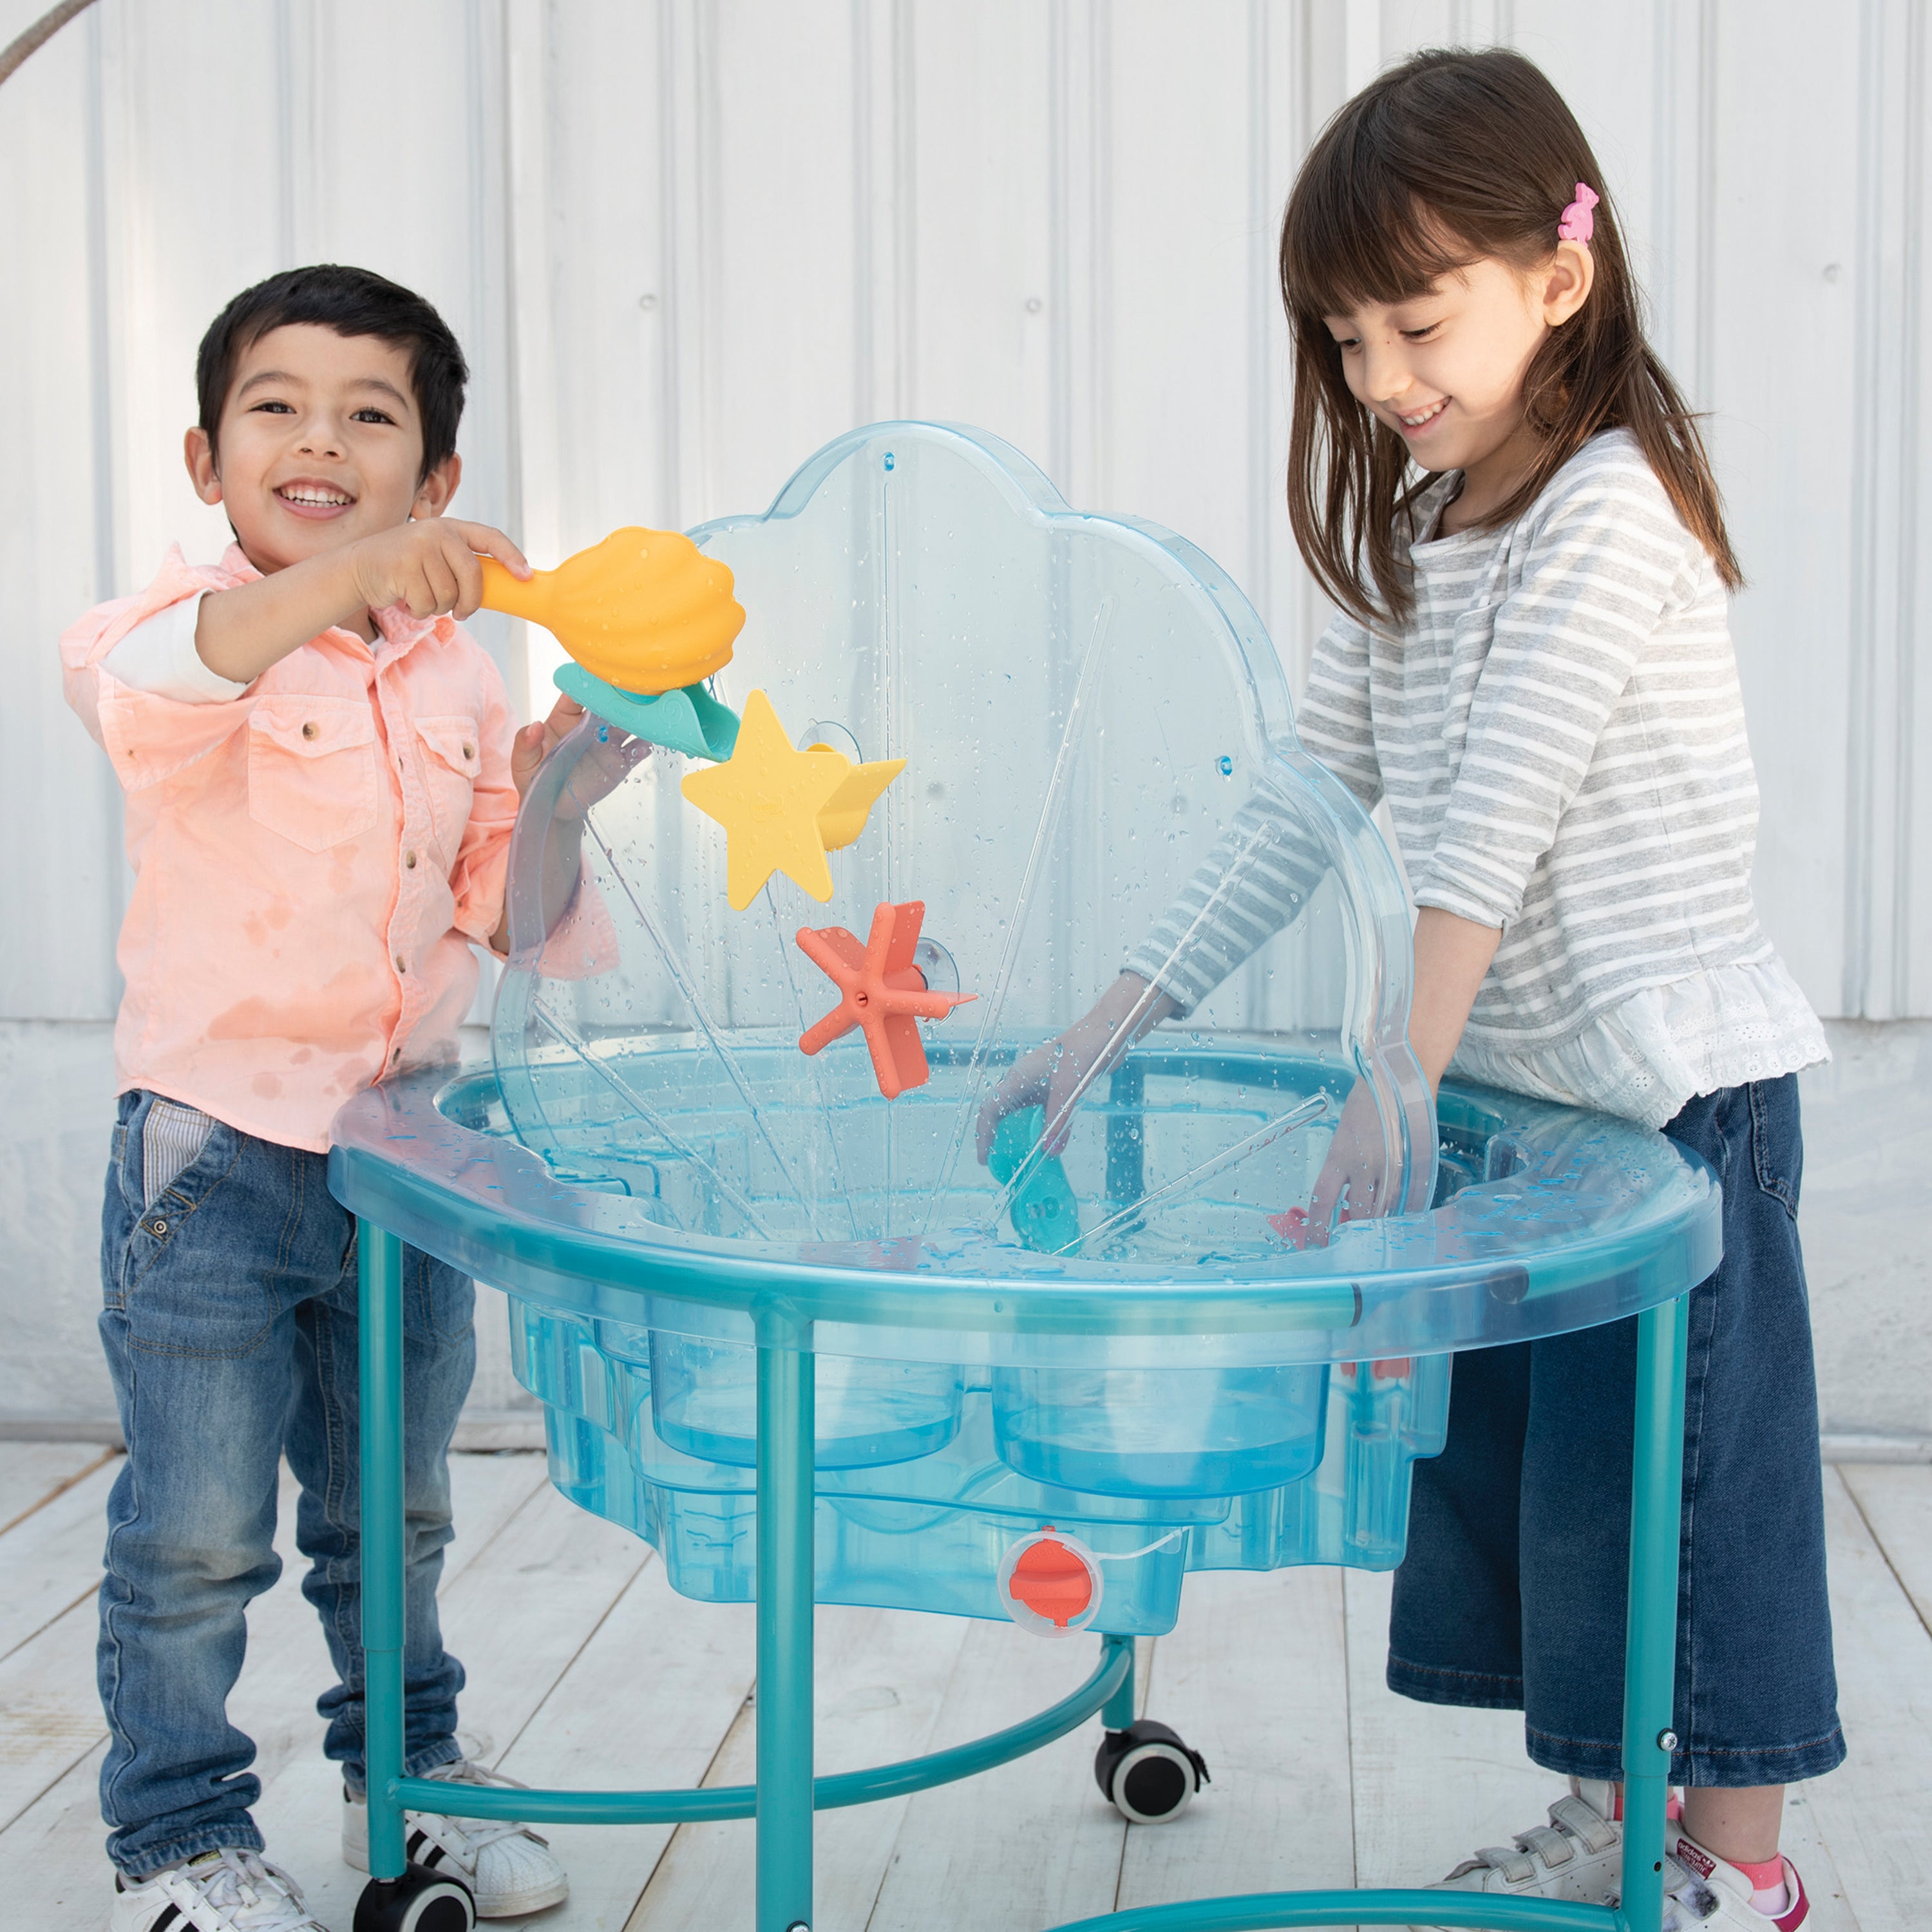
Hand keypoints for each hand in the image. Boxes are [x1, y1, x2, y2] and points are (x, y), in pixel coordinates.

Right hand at [345, 517, 528, 621]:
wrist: (359, 566)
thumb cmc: (406, 567)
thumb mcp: (436, 555)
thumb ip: (461, 563)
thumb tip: (502, 587)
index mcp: (451, 528)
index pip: (490, 537)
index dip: (511, 556)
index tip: (526, 576)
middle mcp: (437, 532)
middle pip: (472, 575)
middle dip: (470, 601)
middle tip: (462, 613)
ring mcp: (419, 546)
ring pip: (449, 594)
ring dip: (438, 607)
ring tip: (421, 596)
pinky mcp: (403, 566)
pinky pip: (428, 604)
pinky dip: (420, 610)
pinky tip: (406, 598)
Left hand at [511, 695, 648, 805]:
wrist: (553, 809)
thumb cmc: (535, 780)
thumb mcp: (523, 763)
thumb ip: (525, 744)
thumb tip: (535, 726)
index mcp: (564, 719)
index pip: (577, 695)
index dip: (587, 684)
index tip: (597, 677)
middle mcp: (589, 726)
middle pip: (607, 703)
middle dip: (619, 695)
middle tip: (630, 690)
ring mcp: (606, 743)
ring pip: (626, 723)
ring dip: (636, 716)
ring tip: (644, 712)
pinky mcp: (619, 763)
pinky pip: (636, 751)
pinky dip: (644, 745)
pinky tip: (646, 743)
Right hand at [975, 973, 1176, 1164]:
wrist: (1104, 1032)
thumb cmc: (1082, 1051)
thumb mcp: (1068, 1088)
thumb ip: (1058, 1121)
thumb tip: (1050, 1152)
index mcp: (1018, 1078)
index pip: (990, 1108)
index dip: (983, 1134)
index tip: (985, 1157)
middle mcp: (1022, 1081)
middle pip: (999, 1112)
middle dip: (995, 1136)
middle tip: (998, 1162)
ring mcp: (1036, 1084)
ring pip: (1018, 1113)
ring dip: (1016, 1134)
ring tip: (1018, 1157)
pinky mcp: (1051, 1087)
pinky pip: (1037, 1112)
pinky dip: (1037, 1129)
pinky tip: (1045, 1143)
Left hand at [1305, 1077, 1392, 1241]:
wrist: (1395, 1080)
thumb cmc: (1364, 1108)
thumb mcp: (1344, 1139)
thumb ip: (1344, 1172)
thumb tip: (1346, 1204)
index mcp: (1339, 1156)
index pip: (1322, 1200)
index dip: (1317, 1227)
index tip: (1314, 1245)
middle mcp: (1364, 1165)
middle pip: (1359, 1214)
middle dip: (1355, 1232)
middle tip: (1350, 1243)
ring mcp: (1391, 1166)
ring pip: (1384, 1209)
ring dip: (1377, 1221)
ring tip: (1373, 1227)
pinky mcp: (1412, 1165)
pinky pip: (1403, 1198)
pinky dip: (1396, 1207)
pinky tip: (1394, 1210)